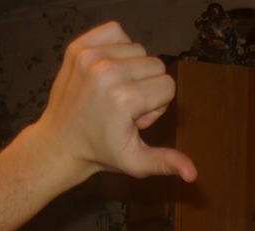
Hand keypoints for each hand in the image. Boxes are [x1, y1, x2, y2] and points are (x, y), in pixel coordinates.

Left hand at [33, 22, 196, 182]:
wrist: (60, 142)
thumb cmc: (102, 152)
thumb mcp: (137, 163)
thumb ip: (166, 162)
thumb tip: (193, 174)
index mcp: (123, 99)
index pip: (168, 86)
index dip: (158, 106)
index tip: (137, 120)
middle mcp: (107, 72)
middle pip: (156, 65)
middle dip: (148, 86)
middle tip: (126, 108)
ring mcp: (90, 56)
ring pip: (138, 50)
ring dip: (133, 69)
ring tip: (115, 92)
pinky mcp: (78, 46)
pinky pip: (116, 32)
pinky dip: (118, 48)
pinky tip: (109, 70)